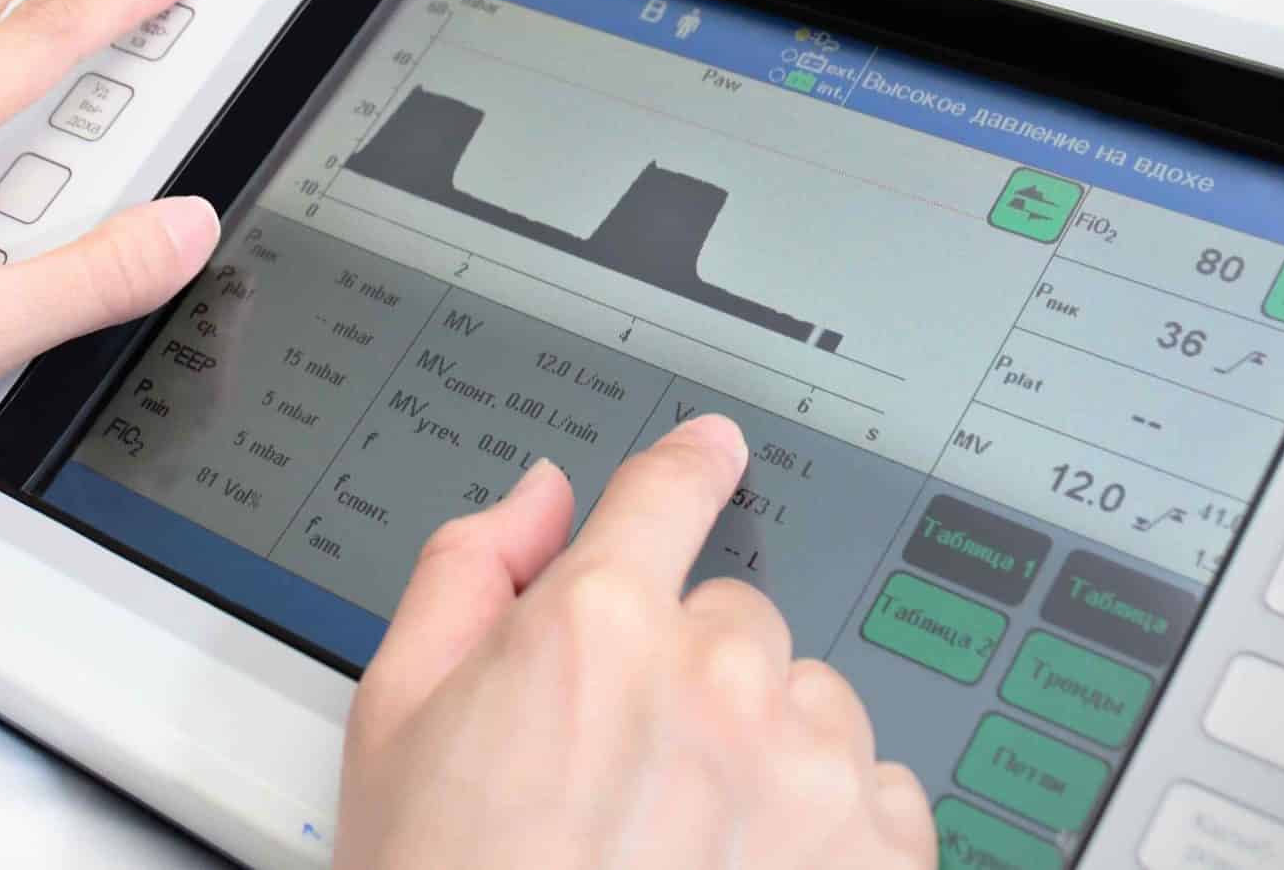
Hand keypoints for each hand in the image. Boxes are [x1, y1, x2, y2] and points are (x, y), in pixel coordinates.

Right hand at [336, 416, 935, 869]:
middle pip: (737, 620)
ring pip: (815, 704)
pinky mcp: (879, 854)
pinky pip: (886, 794)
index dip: (688, 466)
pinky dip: (839, 828)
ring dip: (772, 749)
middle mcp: (718, 677)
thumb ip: (468, 576)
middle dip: (695, 673)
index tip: (712, 454)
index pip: (668, 494)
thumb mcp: (396, 720)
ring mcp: (809, 769)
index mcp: (598, 625)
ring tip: (695, 841)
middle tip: (634, 768)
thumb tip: (538, 500)